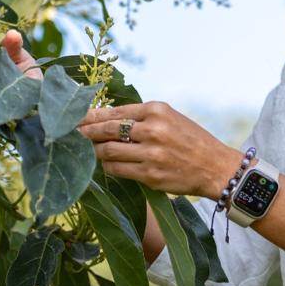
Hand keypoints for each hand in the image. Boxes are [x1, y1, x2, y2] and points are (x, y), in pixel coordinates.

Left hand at [78, 102, 239, 198]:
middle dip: (84, 132)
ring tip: (83, 151)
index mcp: (157, 110)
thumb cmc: (192, 141)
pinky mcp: (150, 175)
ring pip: (108, 151)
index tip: (75, 117)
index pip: (115, 111)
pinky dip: (106, 166)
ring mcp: (151, 153)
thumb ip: (142, 118)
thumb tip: (107, 119)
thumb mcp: (170, 119)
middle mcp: (153, 129)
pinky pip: (117, 169)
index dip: (91, 115)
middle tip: (69, 133)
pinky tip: (102, 165)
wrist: (215, 167)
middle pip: (107, 129)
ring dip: (92, 151)